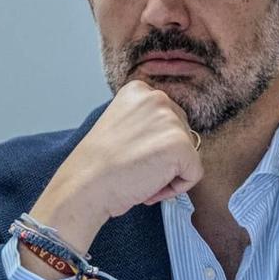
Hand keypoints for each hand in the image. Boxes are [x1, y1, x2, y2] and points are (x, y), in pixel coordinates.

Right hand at [25, 80, 203, 260]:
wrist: (84, 185)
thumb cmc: (97, 166)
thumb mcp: (120, 126)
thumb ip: (145, 122)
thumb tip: (166, 137)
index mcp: (140, 91)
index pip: (169, 122)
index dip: (153, 146)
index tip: (128, 154)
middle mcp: (157, 98)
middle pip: (183, 136)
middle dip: (164, 159)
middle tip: (134, 168)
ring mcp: (170, 120)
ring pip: (189, 156)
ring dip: (168, 174)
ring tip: (139, 177)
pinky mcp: (181, 145)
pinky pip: (194, 174)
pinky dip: (175, 188)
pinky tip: (148, 186)